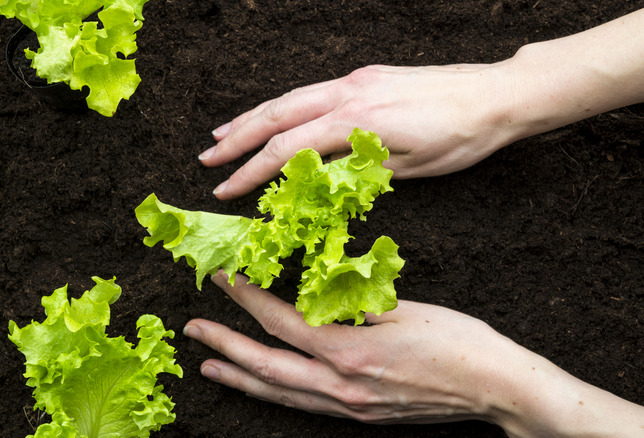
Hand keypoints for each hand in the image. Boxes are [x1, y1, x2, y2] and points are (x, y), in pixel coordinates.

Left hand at [184, 274, 643, 436]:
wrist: (496, 388)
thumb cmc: (459, 342)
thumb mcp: (405, 308)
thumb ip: (354, 302)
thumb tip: (317, 289)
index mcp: (352, 353)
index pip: (284, 323)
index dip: (249, 300)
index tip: (225, 277)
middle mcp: (342, 386)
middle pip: (268, 366)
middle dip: (225, 346)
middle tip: (194, 330)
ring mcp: (350, 407)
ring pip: (281, 394)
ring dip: (241, 378)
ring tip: (209, 366)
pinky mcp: (361, 415)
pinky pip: (304, 405)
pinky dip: (274, 394)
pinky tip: (263, 387)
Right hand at [199, 63, 520, 198]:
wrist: (498, 96)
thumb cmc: (461, 138)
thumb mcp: (409, 168)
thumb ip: (356, 170)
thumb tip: (315, 181)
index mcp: (355, 120)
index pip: (288, 149)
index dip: (252, 172)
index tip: (226, 190)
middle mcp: (348, 93)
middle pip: (276, 115)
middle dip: (237, 138)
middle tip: (206, 158)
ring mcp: (356, 80)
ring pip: (290, 98)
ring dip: (253, 117)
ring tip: (223, 132)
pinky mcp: (366, 77)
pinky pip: (311, 90)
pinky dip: (283, 105)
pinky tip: (274, 115)